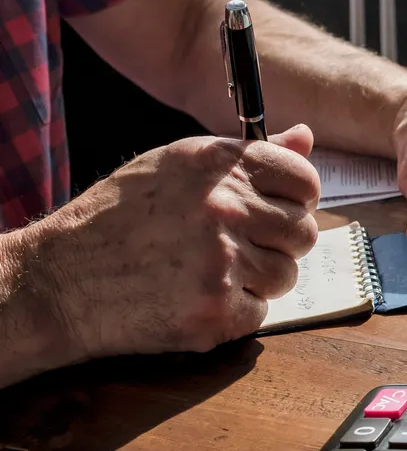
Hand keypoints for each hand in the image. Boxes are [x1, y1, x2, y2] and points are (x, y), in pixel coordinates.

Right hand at [27, 124, 319, 358]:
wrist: (58, 282)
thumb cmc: (116, 220)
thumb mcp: (174, 167)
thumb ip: (246, 156)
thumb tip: (305, 138)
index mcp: (217, 165)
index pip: (302, 180)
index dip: (297, 200)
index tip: (280, 210)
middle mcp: (225, 207)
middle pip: (302, 232)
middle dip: (279, 244)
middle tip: (240, 248)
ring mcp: (223, 261)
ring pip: (286, 274)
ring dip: (259, 280)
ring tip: (211, 272)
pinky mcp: (218, 310)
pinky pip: (260, 312)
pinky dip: (235, 311)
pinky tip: (196, 297)